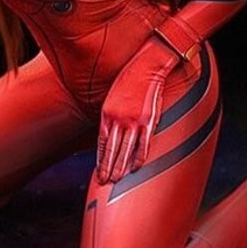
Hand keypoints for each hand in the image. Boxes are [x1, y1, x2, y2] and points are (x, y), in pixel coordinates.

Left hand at [96, 37, 180, 183]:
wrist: (147, 65)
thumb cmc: (130, 78)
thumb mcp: (113, 95)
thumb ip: (111, 114)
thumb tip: (109, 130)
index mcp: (107, 113)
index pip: (102, 142)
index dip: (100, 159)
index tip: (99, 171)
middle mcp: (118, 119)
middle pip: (111, 150)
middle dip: (107, 168)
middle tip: (104, 182)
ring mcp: (133, 120)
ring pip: (125, 150)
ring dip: (120, 167)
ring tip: (117, 180)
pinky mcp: (148, 120)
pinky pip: (143, 144)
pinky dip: (139, 157)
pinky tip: (136, 168)